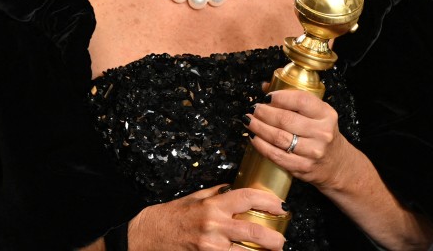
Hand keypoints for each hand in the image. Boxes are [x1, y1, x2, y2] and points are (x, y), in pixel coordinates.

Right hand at [127, 185, 286, 250]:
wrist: (151, 234)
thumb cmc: (172, 216)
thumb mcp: (194, 198)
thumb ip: (216, 194)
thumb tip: (235, 188)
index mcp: (212, 205)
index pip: (247, 198)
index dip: (268, 201)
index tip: (281, 206)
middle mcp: (214, 225)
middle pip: (254, 232)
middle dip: (275, 238)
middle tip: (282, 239)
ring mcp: (211, 246)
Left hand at [245, 89, 353, 192]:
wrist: (336, 164)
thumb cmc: (320, 133)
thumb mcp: (316, 113)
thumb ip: (293, 98)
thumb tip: (265, 86)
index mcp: (326, 114)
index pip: (301, 100)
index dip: (280, 97)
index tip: (266, 97)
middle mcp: (322, 133)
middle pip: (285, 119)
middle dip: (263, 113)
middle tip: (254, 109)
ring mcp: (313, 152)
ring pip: (278, 137)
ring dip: (258, 128)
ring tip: (249, 121)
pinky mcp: (303, 167)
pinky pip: (276, 155)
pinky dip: (261, 145)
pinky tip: (254, 137)